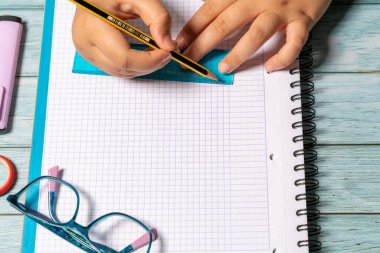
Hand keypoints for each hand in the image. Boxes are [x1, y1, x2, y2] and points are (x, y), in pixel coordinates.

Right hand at [72, 0, 174, 76]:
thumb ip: (158, 17)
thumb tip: (168, 45)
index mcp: (91, 29)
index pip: (123, 58)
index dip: (149, 60)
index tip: (167, 51)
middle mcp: (86, 46)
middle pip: (123, 68)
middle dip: (150, 64)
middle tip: (168, 51)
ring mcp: (88, 53)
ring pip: (122, 73)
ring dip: (145, 67)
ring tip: (159, 52)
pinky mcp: (94, 56)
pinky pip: (119, 69)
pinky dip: (137, 65)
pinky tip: (148, 54)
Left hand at [176, 0, 330, 72]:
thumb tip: (204, 8)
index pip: (211, 10)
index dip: (193, 28)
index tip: (180, 43)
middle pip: (226, 23)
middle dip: (204, 44)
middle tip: (190, 61)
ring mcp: (281, 10)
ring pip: (256, 34)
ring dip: (238, 54)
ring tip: (223, 68)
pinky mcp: (303, 19)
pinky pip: (294, 43)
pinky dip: (283, 57)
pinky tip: (270, 67)